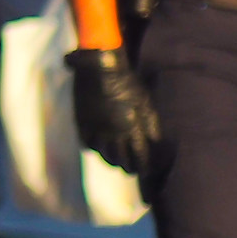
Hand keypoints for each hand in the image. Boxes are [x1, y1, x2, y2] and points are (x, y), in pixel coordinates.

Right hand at [68, 48, 161, 176]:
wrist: (100, 66)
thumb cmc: (127, 82)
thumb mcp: (145, 102)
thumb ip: (151, 124)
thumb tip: (154, 143)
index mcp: (133, 128)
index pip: (140, 157)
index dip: (143, 167)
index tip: (144, 171)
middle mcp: (114, 132)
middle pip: (121, 159)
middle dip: (127, 167)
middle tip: (130, 169)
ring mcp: (96, 128)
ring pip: (104, 154)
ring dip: (111, 160)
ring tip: (115, 162)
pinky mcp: (82, 121)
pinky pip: (88, 143)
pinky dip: (94, 148)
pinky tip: (98, 147)